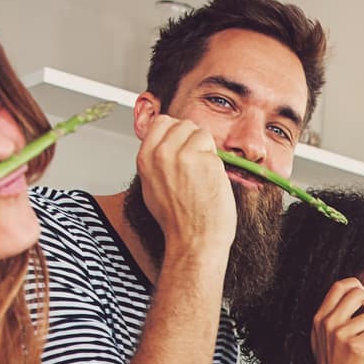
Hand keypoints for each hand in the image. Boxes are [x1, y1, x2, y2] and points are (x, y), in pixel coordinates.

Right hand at [131, 112, 234, 258]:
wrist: (193, 241)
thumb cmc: (176, 220)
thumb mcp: (152, 186)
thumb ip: (156, 160)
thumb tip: (167, 143)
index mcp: (146, 158)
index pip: (162, 122)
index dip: (175, 132)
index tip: (182, 147)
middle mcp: (162, 153)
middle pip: (184, 124)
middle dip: (193, 140)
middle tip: (195, 167)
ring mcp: (185, 155)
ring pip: (202, 134)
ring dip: (207, 151)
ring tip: (202, 177)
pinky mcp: (207, 161)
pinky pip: (216, 153)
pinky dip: (217, 167)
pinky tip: (210, 185)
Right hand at [308, 277, 363, 363]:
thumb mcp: (324, 336)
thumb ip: (335, 315)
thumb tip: (357, 294)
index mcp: (319, 318)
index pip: (339, 286)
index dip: (356, 285)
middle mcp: (327, 323)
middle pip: (356, 293)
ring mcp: (340, 334)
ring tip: (363, 343)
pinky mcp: (355, 345)